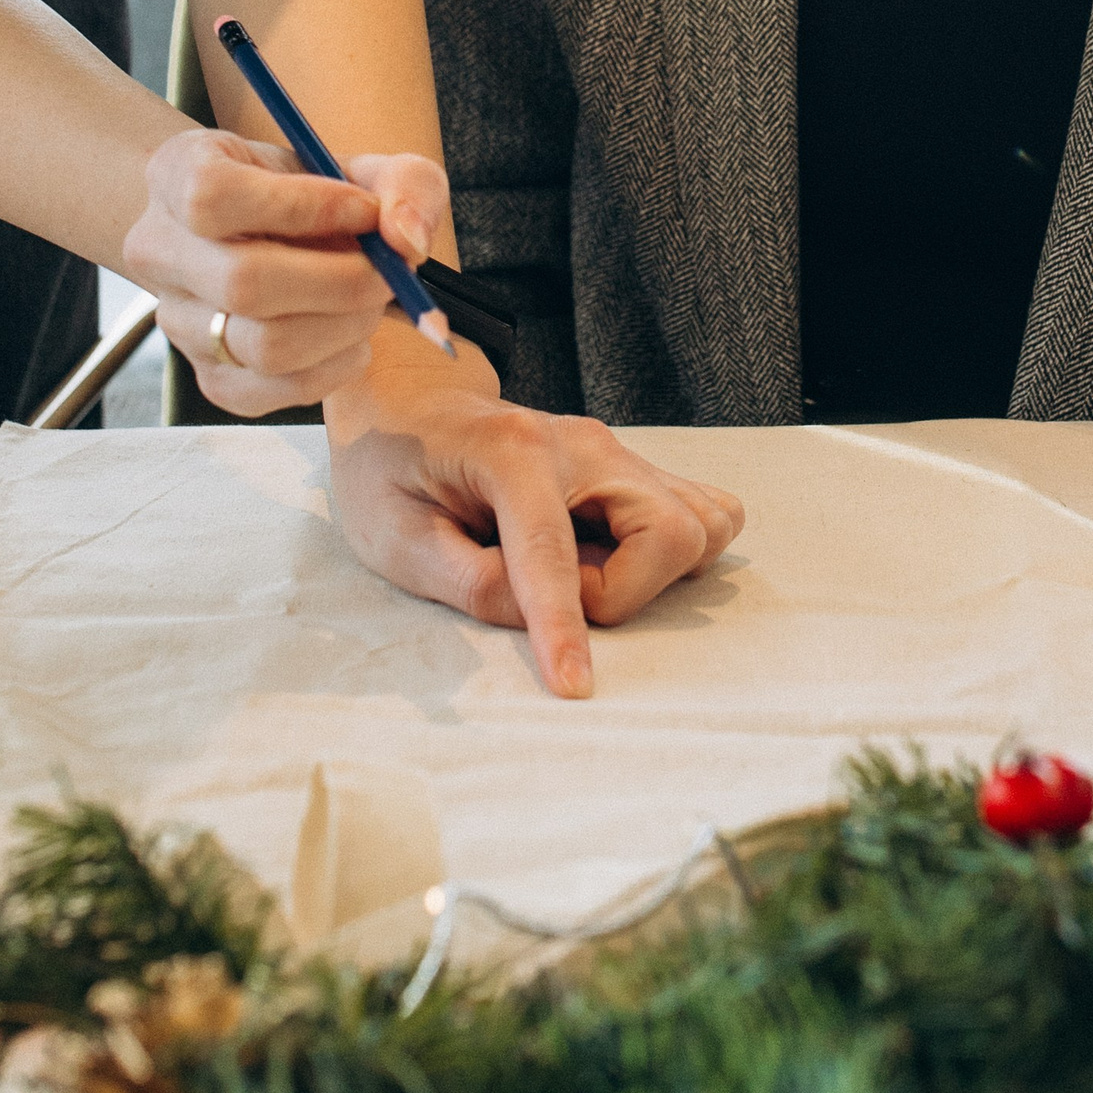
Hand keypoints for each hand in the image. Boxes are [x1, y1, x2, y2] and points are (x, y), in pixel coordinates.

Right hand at [124, 130, 450, 413]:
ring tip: (371, 299)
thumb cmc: (312, 193)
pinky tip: (350, 333)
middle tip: (388, 272)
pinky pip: (275, 390)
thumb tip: (406, 241)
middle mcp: (158, 249)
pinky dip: (335, 366)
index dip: (303, 207)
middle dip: (340, 282)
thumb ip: (402, 184)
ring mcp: (177, 320)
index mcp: (176, 173)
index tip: (366, 211)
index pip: (215, 197)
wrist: (267, 236)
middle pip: (242, 284)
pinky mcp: (210, 376)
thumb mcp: (360, 164)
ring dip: (344, 326)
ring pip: (262, 345)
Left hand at [322, 351, 745, 698]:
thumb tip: (535, 618)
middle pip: (671, 530)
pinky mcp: (631, 468)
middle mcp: (583, 443)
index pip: (552, 551)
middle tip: (563, 598)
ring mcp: (616, 451)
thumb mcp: (394, 535)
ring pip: (701, 522)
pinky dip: (671, 553)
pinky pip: (699, 513)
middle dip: (628, 591)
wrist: (412, 404)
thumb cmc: (391, 469)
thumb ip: (466, 580)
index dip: (563, 627)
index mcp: (512, 451)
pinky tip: (614, 560)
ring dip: (654, 574)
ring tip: (587, 576)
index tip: (574, 688)